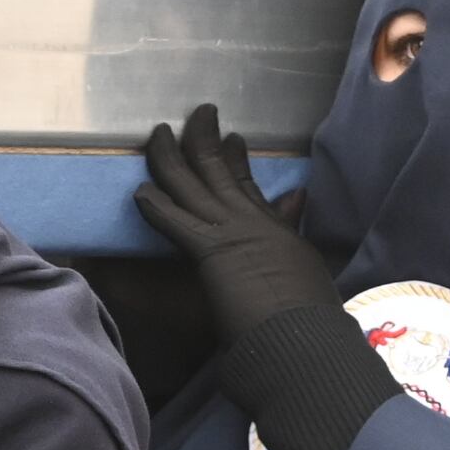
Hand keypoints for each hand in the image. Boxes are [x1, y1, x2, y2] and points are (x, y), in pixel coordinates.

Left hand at [133, 103, 333, 349]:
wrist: (304, 335)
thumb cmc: (309, 313)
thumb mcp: (305, 259)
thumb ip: (291, 225)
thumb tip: (296, 194)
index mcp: (271, 227)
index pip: (245, 182)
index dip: (235, 158)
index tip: (232, 138)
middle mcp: (248, 219)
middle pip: (218, 166)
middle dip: (204, 136)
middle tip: (198, 114)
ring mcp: (228, 230)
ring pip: (191, 181)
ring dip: (169, 155)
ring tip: (158, 135)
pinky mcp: (211, 251)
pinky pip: (174, 220)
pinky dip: (155, 205)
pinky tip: (139, 192)